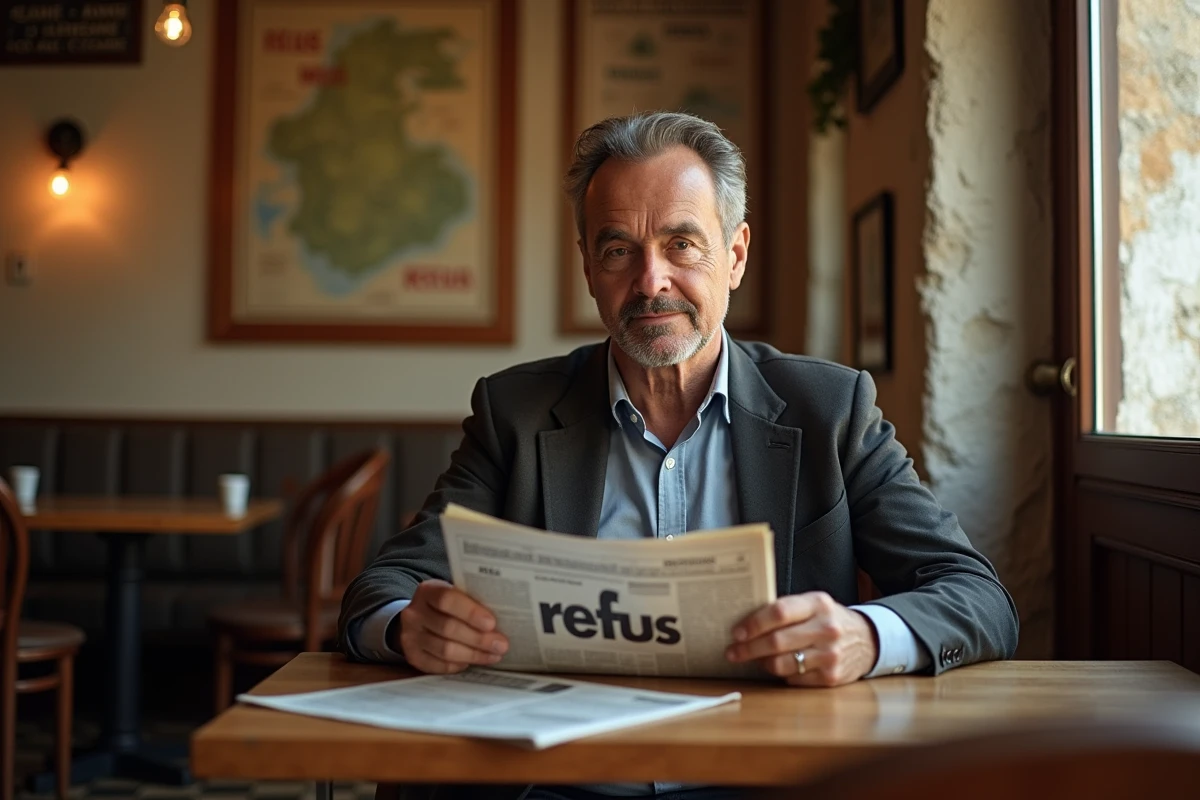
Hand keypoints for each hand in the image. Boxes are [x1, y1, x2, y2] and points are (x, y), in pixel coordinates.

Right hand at [394, 579, 508, 673]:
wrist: (419, 619)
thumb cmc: (447, 606)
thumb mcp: (456, 595)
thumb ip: (472, 601)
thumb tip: (505, 616)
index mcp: (428, 591)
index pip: (447, 599)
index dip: (470, 612)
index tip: (492, 623)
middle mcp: (414, 613)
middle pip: (448, 628)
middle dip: (478, 639)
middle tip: (501, 645)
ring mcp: (410, 636)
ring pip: (445, 650)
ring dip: (474, 655)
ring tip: (494, 655)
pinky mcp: (413, 656)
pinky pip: (439, 665)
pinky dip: (459, 665)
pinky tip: (474, 661)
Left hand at [725, 591, 878, 686]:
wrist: (868, 640)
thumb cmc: (828, 620)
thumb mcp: (814, 605)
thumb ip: (786, 610)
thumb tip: (745, 623)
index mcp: (818, 603)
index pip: (779, 612)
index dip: (754, 623)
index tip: (736, 632)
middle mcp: (827, 628)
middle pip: (777, 641)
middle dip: (748, 648)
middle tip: (732, 651)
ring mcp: (831, 655)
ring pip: (782, 664)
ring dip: (761, 663)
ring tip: (752, 659)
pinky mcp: (832, 677)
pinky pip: (794, 679)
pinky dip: (781, 674)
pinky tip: (777, 667)